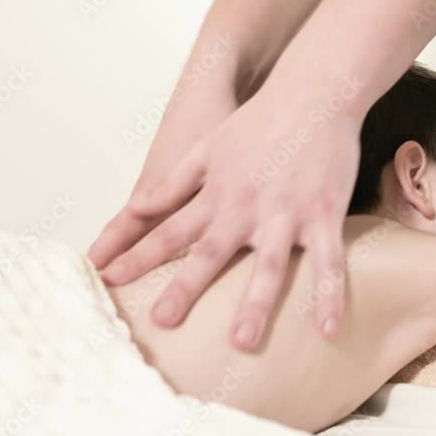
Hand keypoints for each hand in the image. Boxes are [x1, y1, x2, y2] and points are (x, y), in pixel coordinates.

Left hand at [90, 81, 362, 349]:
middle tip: (162, 321)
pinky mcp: (323, 214)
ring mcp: (286, 213)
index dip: (136, 255)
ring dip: (255, 304)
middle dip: (184, 287)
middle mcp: (245, 207)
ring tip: (242, 342)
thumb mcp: (206, 147)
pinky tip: (328, 329)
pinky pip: (327, 261)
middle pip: (210, 252)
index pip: (167, 229)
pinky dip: (328, 294)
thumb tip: (133, 209)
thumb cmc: (259, 121)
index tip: (106, 279)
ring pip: (268, 265)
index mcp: (214, 193)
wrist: (314, 92)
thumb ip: (172, 183)